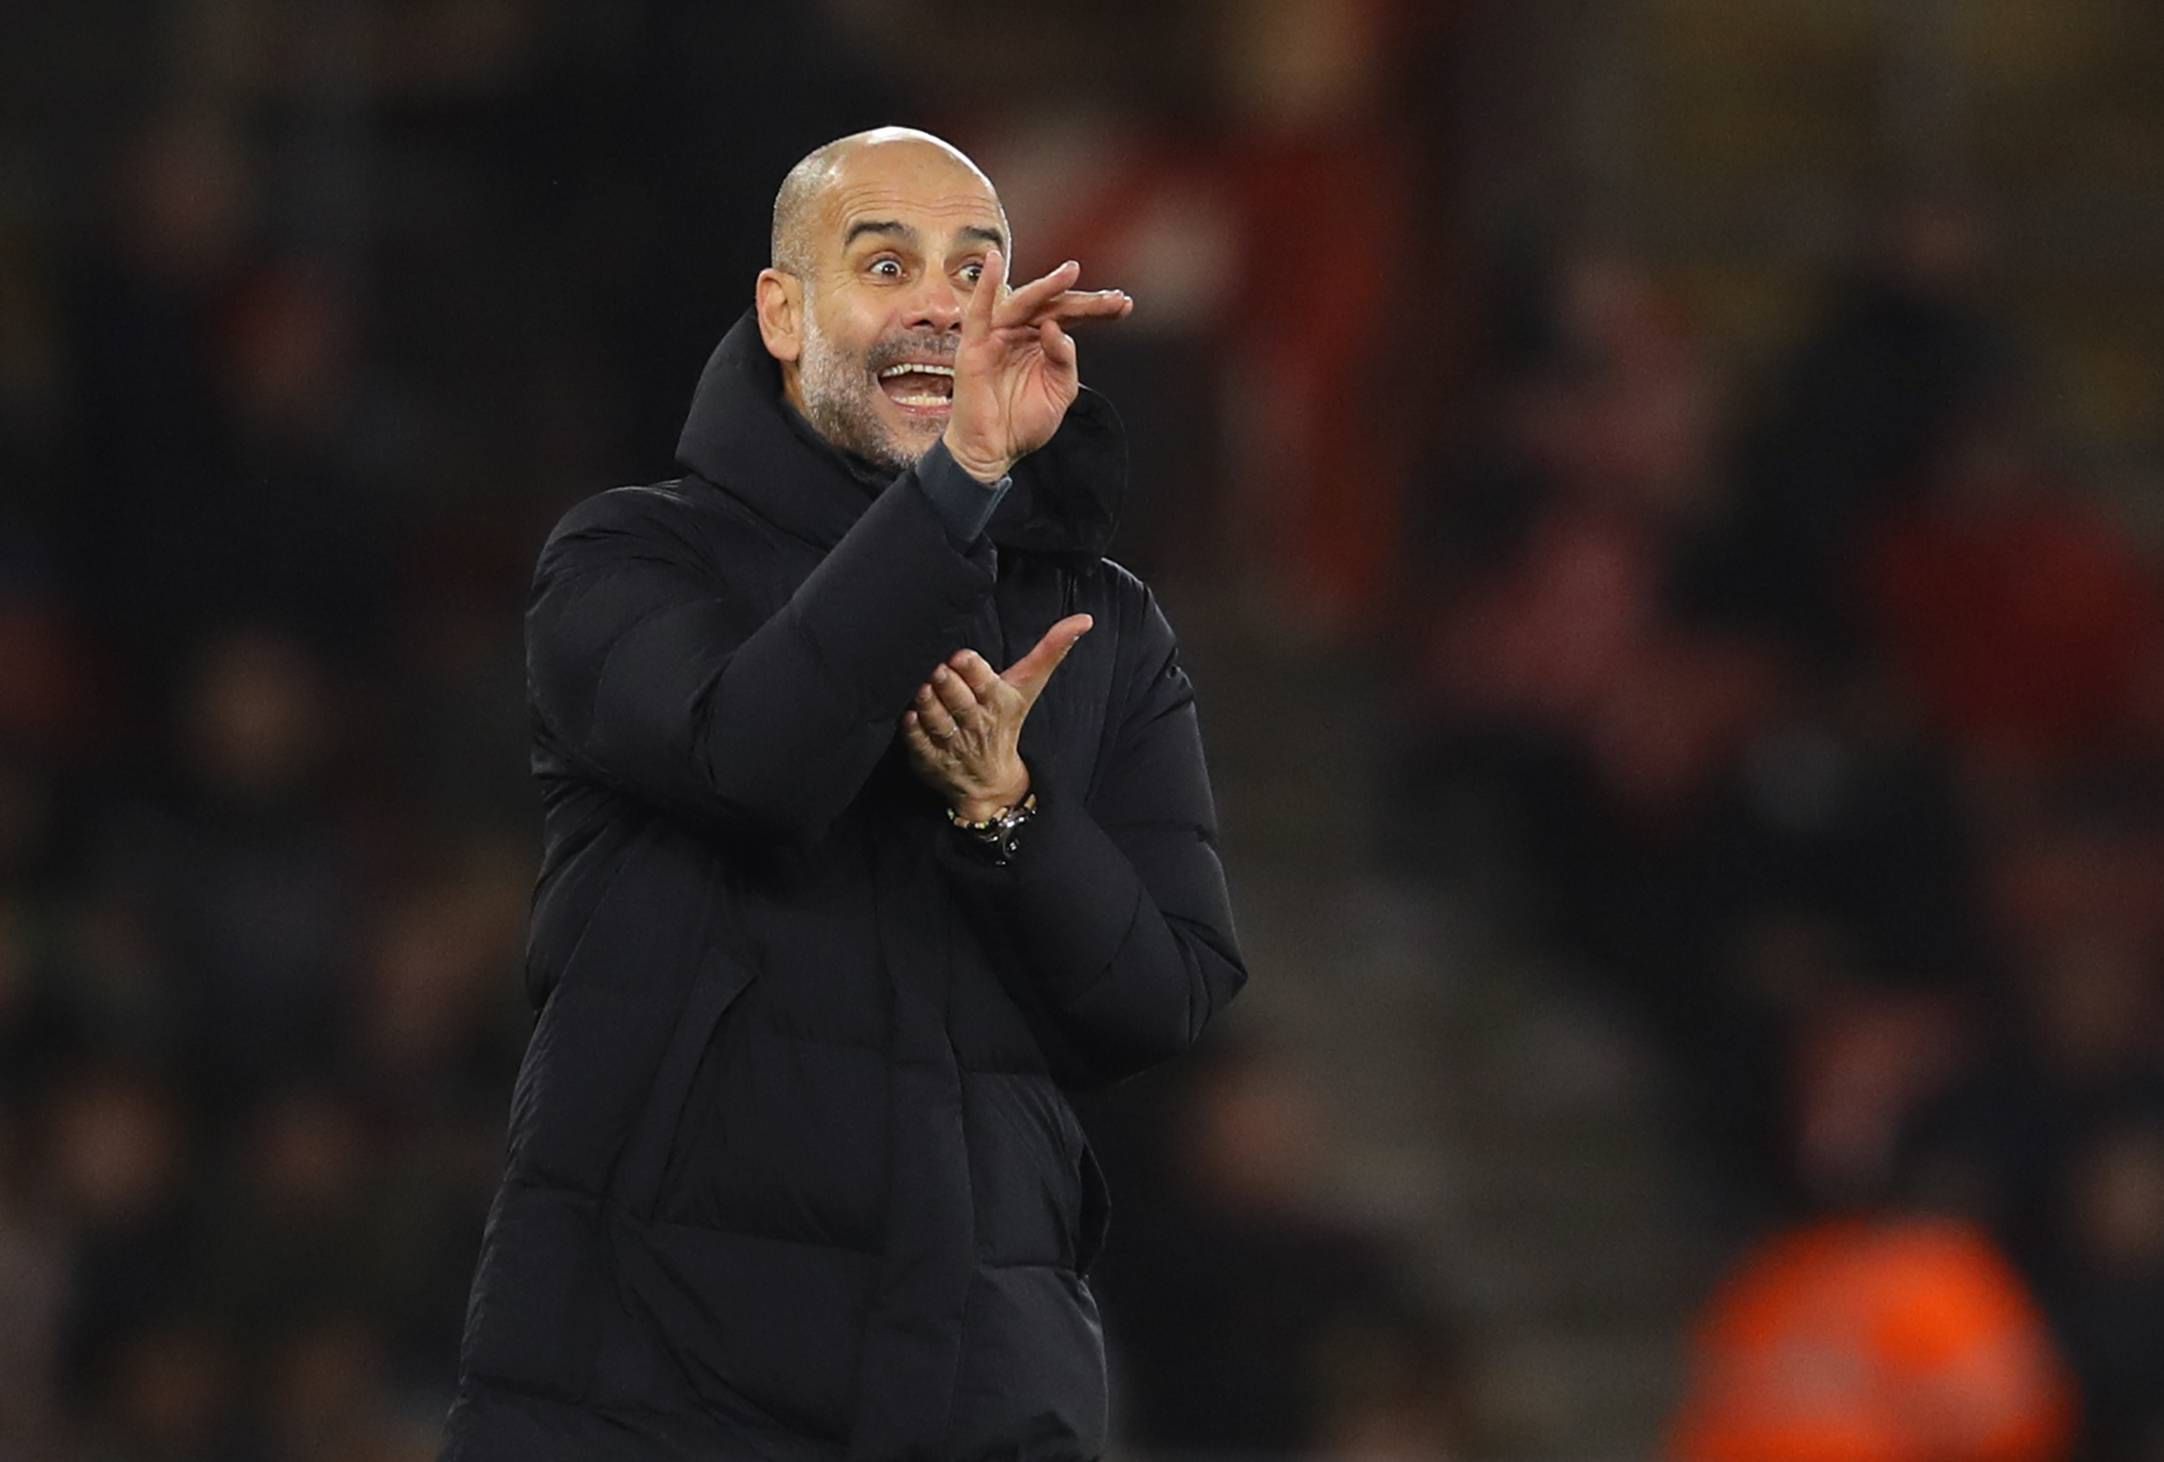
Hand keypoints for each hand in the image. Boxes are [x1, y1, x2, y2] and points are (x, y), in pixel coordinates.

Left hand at [901, 614, 1094, 818]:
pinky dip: (912, 728)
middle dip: (945, 681)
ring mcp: (953, 744)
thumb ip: (1051, 648)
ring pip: (937, 720)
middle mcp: (977, 724)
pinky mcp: (931, 760)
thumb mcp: (1030, 685)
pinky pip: (918, 742)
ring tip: (922, 689)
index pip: (985, 681)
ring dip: (927, 703)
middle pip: (958, 699)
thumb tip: (1084, 619)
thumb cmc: (1007, 719)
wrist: (992, 779)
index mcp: (1000, 701)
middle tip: (937, 671)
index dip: (970, 667)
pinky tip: (910, 714)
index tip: (961, 657)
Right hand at [943, 249, 1132, 482]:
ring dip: (1046, 287)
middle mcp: (1020, 333)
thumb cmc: (1022, 422)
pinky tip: (994, 263)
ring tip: (1070, 273)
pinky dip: (984, 286)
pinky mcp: (974, 346)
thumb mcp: (1059, 391)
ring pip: (1024, 303)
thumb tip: (1057, 328)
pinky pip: (979, 311)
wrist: (993, 450)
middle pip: (1053, 307)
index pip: (1070, 317)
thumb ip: (1064, 359)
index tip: (1124, 304)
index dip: (1096, 310)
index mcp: (1041, 343)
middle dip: (1084, 301)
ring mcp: (997, 336)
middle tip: (1112, 298)